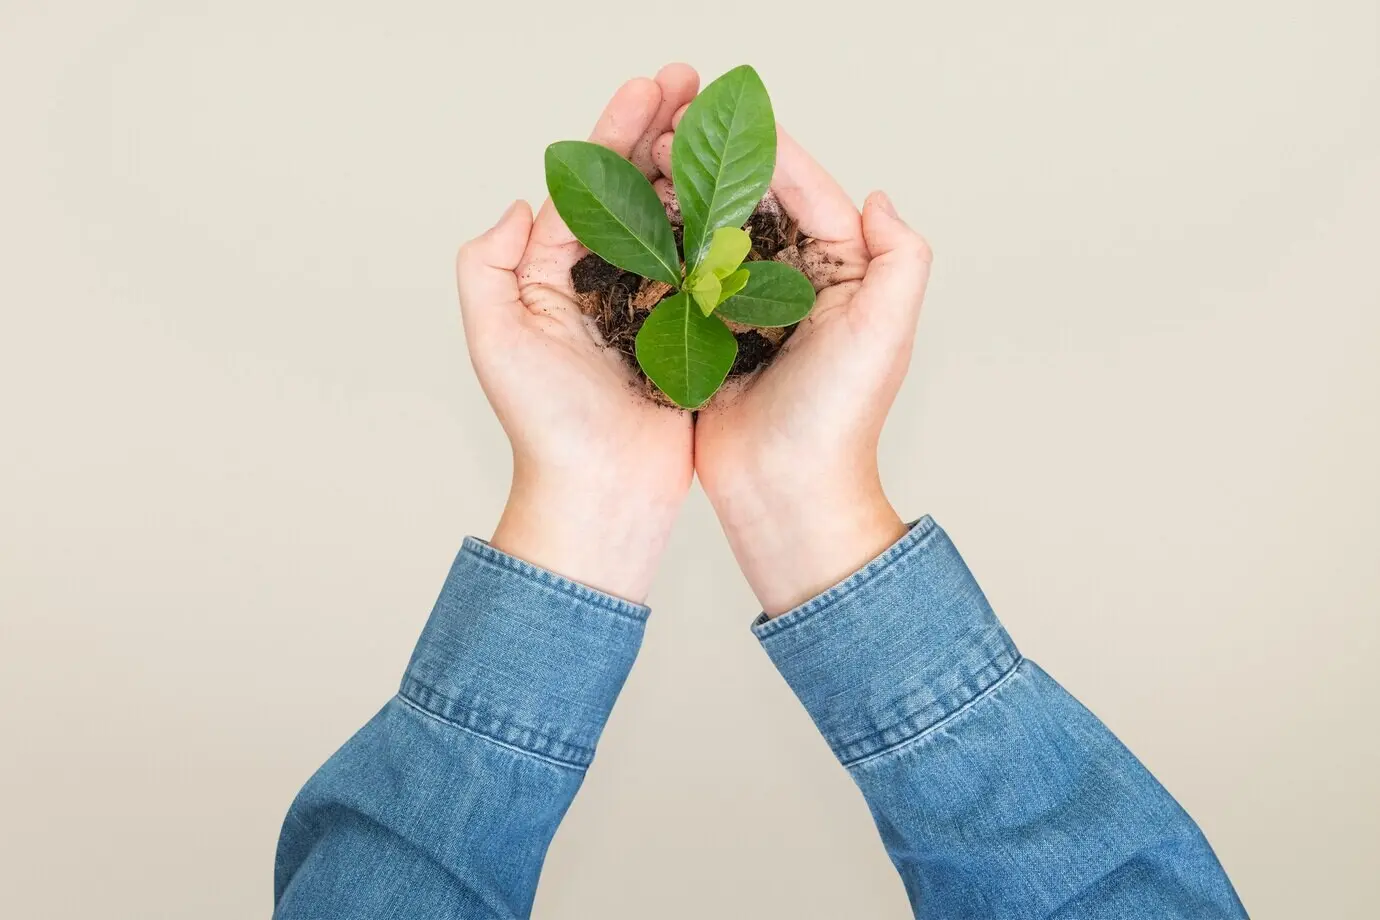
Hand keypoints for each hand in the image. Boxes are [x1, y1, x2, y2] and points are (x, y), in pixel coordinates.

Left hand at [456, 65, 699, 603]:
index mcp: (553, 275)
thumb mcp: (495, 338)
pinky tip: (747, 196)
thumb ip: (488, 265)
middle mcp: (600, 284)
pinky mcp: (688, 335)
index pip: (588, 184)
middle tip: (697, 85)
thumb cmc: (544, 426)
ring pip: (675, 221)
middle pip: (634, 190)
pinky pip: (708, 271)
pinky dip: (725, 230)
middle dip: (662, 132)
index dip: (616, 130)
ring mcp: (647, 308)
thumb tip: (522, 203)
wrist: (601, 494)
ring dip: (697, 170)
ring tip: (724, 126)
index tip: (652, 87)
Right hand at [655, 127, 932, 614]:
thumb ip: (900, 258)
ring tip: (642, 159)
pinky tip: (630, 218)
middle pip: (753, 206)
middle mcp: (794, 285)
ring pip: (712, 235)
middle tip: (668, 129)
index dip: (767, 152)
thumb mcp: (886, 331)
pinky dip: (659, 248)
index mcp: (841, 275)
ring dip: (681, 197)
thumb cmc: (841, 417)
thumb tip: (879, 198)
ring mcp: (746, 310)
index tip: (721, 116)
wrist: (786, 492)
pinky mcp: (705, 337)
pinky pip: (680, 280)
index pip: (807, 194)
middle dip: (713, 164)